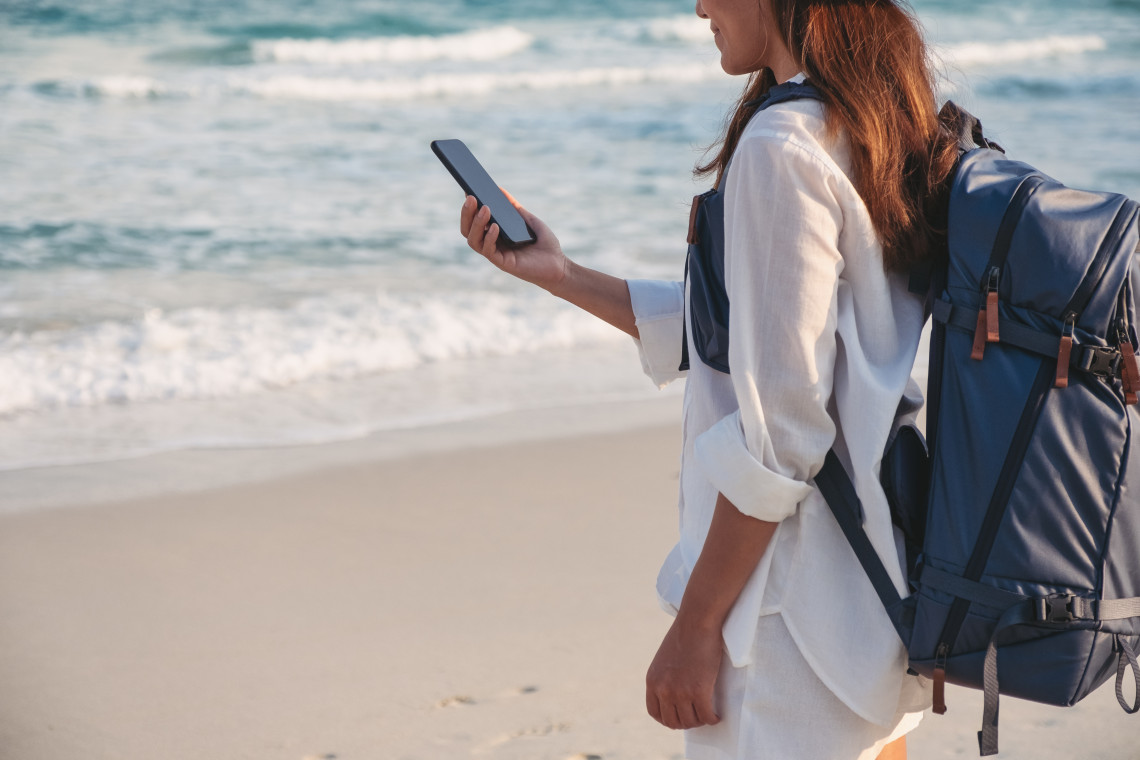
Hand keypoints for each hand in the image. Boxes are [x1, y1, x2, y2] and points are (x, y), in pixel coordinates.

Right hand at [458, 194, 568, 292]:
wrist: (559, 264)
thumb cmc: (545, 243)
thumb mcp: (529, 220)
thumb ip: (514, 207)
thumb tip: (499, 189)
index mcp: (495, 234)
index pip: (474, 221)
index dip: (469, 207)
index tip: (468, 191)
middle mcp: (492, 244)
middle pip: (468, 230)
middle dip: (467, 213)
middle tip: (472, 197)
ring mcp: (496, 254)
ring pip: (473, 240)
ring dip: (476, 224)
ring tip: (485, 209)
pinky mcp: (503, 263)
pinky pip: (488, 251)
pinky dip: (490, 237)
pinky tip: (496, 226)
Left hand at [645, 615, 722, 729]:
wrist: (698, 622)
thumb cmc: (685, 635)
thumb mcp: (665, 659)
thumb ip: (665, 677)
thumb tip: (674, 693)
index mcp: (652, 680)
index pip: (655, 713)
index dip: (668, 719)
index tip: (680, 716)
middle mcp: (663, 689)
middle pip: (673, 721)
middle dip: (686, 722)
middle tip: (698, 715)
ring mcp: (680, 692)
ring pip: (691, 721)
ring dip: (700, 720)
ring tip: (708, 714)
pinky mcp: (699, 691)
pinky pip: (706, 716)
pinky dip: (712, 718)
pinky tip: (716, 715)